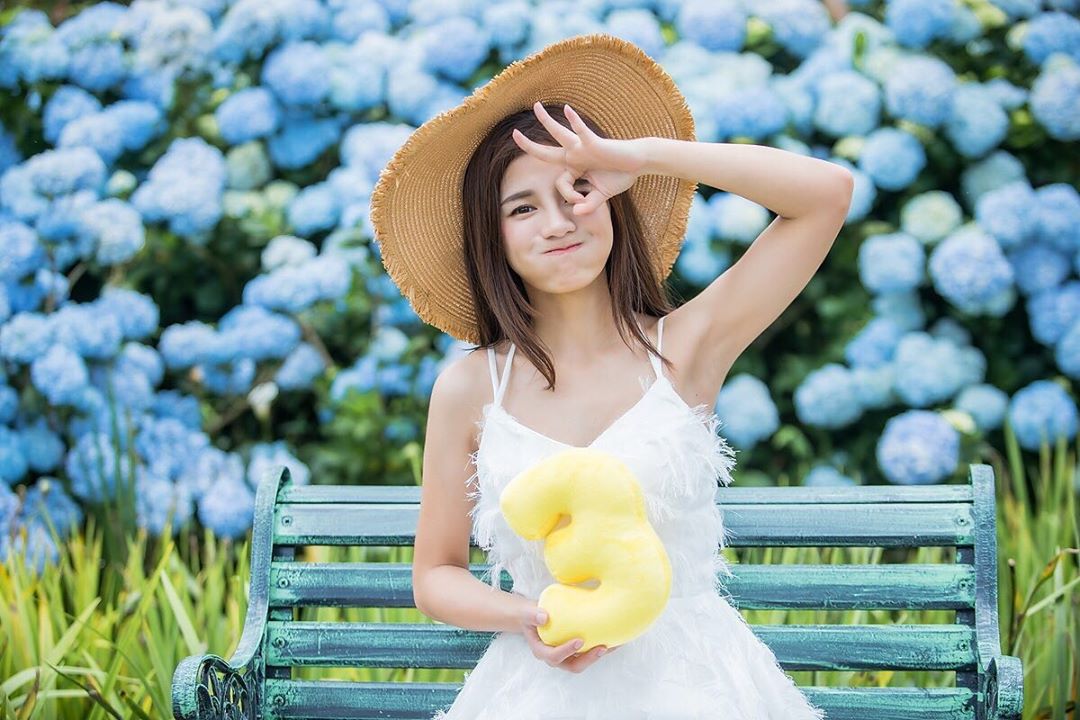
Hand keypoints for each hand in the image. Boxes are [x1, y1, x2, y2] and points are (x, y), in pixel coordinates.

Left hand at [511, 101, 647, 215]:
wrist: (638, 163)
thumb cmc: (619, 176)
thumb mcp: (601, 196)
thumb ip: (588, 205)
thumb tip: (576, 214)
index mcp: (574, 168)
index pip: (560, 184)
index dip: (568, 196)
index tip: (580, 202)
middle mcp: (574, 155)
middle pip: (546, 152)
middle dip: (529, 145)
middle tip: (514, 134)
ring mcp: (582, 147)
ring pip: (559, 134)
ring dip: (546, 121)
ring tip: (536, 107)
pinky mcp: (594, 142)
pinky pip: (582, 131)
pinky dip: (575, 121)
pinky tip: (567, 110)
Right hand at [519, 604, 618, 673]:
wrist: (534, 616)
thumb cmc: (530, 615)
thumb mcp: (526, 613)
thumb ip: (532, 614)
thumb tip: (544, 617)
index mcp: (542, 651)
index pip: (554, 656)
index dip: (566, 651)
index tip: (579, 641)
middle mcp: (556, 657)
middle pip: (573, 665)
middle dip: (589, 659)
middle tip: (602, 647)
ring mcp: (567, 655)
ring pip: (584, 661)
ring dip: (598, 655)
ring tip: (613, 645)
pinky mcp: (576, 650)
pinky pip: (589, 652)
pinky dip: (601, 647)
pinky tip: (613, 639)